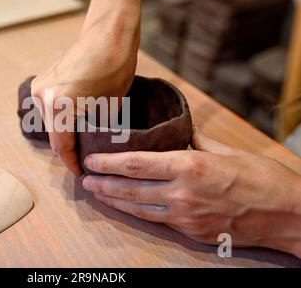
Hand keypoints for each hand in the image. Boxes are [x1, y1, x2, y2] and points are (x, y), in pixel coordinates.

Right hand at [30, 0, 144, 175]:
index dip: (72, 163)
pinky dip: (60, 118)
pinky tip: (75, 123)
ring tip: (82, 142)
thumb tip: (92, 150)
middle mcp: (42, 97)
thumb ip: (95, 132)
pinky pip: (49, 108)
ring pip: (50, 122)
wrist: (108, 35)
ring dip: (64, 133)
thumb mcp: (110, 108)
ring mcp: (38, 87)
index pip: (62, 146)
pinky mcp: (41, 81)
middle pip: (53, 135)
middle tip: (85, 160)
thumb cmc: (116, 68)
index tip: (81, 173)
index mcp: (59, 105)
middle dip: (68, 149)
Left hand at [82, 127, 300, 257]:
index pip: (137, 164)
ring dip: (114, 200)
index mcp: (190, 166)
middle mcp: (182, 193)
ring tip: (97, 193)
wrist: (289, 215)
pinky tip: (127, 206)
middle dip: (103, 184)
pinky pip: (157, 220)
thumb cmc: (263, 178)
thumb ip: (197, 142)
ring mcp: (185, 216)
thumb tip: (180, 132)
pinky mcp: (191, 232)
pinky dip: (137, 212)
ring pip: (139, 208)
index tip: (92, 160)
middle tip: (85, 179)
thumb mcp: (228, 151)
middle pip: (131, 188)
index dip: (109, 163)